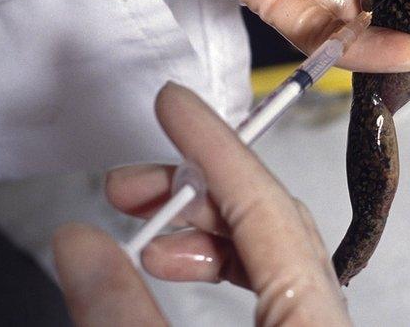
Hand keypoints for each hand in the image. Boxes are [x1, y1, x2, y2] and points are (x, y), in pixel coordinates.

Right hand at [53, 82, 350, 325]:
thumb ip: (123, 312)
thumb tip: (80, 242)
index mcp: (316, 320)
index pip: (267, 206)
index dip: (213, 146)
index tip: (175, 104)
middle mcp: (328, 319)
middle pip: (272, 224)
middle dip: (197, 192)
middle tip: (132, 187)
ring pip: (269, 257)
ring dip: (203, 233)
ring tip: (144, 242)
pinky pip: (268, 287)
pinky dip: (220, 267)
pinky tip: (176, 270)